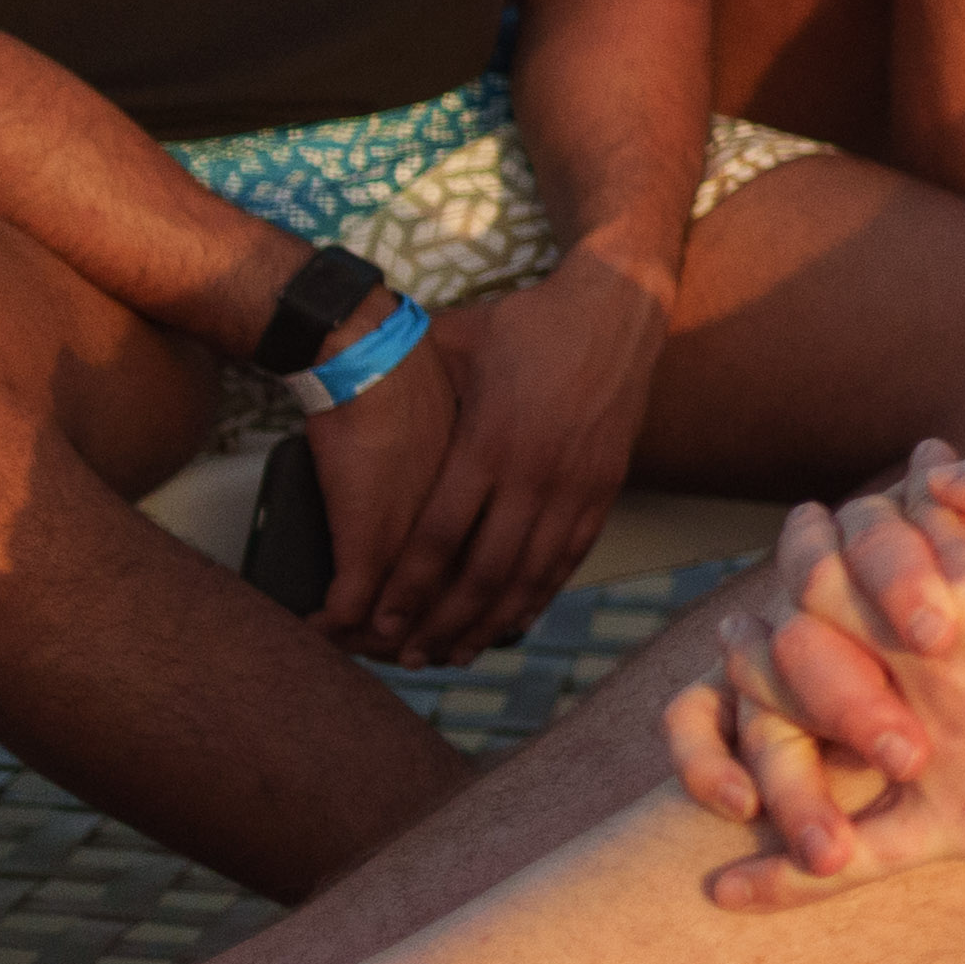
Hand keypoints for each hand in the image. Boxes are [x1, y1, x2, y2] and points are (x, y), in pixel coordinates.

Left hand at [329, 246, 663, 662]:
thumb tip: (348, 394)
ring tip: (458, 654)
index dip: (408, 587)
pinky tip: (515, 619)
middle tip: (410, 658)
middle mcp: (535, 472)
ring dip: (492, 621)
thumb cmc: (525, 323)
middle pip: (484, 570)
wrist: (616, 306)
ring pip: (530, 573)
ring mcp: (576, 483)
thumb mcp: (455, 345)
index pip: (440, 535)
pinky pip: (570, 556)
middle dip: (444, 621)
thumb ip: (413, 388)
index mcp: (489, 442)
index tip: (379, 622)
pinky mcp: (605, 485)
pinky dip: (541, 594)